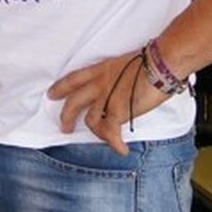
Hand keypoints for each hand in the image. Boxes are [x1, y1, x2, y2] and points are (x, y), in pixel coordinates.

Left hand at [47, 51, 168, 155]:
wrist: (160, 63)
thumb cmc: (150, 61)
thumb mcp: (125, 63)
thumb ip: (117, 77)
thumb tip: (121, 88)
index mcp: (101, 69)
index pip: (74, 79)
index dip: (60, 87)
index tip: (51, 94)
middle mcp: (100, 83)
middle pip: (74, 102)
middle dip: (66, 116)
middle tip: (64, 128)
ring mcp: (107, 97)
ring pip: (91, 120)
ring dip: (97, 133)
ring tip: (105, 139)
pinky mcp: (118, 110)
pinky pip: (111, 132)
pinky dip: (115, 143)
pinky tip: (122, 149)